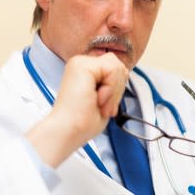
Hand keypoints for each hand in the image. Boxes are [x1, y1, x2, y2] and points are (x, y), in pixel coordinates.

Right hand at [26, 53, 127, 167]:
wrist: (68, 131)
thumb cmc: (83, 123)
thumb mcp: (106, 98)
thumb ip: (114, 81)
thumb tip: (125, 71)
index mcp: (85, 71)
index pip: (116, 69)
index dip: (117, 89)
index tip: (105, 107)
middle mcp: (81, 64)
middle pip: (119, 66)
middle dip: (117, 89)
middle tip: (103, 106)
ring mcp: (81, 63)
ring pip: (117, 67)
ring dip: (114, 91)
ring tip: (99, 103)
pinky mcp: (82, 65)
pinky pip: (113, 70)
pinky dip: (111, 89)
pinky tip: (97, 99)